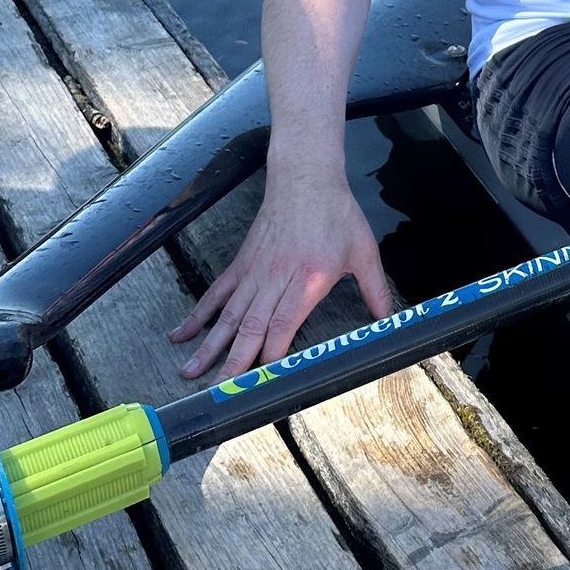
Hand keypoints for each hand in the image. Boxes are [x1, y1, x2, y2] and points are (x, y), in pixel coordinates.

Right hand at [168, 162, 390, 380]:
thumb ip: (376, 290)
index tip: (261, 381)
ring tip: (189, 372)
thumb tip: (388, 320)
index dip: (270, 354)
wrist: (306, 177)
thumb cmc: (336, 213)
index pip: (283, 324)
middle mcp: (276, 278)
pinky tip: (181, 334)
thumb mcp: (364, 252)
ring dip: (209, 345)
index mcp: (308, 279)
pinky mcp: (242, 263)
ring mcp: (255, 271)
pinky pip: (216, 293)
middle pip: (251, 327)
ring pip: (229, 315)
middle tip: (217, 391)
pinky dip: (198, 315)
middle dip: (233, 362)